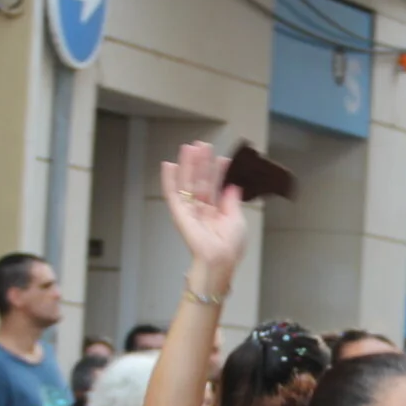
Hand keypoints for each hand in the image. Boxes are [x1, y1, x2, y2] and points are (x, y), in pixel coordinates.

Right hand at [159, 139, 246, 283]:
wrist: (219, 260)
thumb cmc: (230, 247)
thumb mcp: (237, 219)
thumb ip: (232, 201)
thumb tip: (232, 185)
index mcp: (218, 212)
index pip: (217, 187)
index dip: (220, 172)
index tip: (224, 159)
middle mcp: (203, 209)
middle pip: (201, 181)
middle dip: (202, 163)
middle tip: (203, 145)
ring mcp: (190, 210)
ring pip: (187, 183)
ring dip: (188, 165)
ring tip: (189, 147)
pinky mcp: (179, 213)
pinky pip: (172, 194)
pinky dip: (169, 179)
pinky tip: (169, 165)